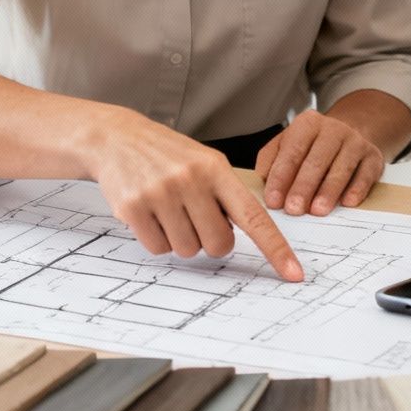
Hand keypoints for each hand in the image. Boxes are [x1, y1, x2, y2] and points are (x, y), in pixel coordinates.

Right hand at [88, 110, 304, 281]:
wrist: (116, 138)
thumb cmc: (167, 155)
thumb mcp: (204, 161)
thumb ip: (226, 194)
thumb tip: (247, 234)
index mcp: (215, 168)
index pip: (254, 216)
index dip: (276, 248)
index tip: (293, 273)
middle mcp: (190, 180)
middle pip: (218, 244)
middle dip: (210, 240)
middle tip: (195, 218)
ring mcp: (160, 194)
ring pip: (187, 250)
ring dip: (181, 239)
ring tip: (168, 210)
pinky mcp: (134, 208)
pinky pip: (158, 248)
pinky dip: (157, 239)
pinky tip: (150, 214)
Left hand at [254, 109, 385, 216]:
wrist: (351, 133)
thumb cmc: (311, 146)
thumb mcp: (287, 144)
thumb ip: (270, 161)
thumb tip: (261, 184)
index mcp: (307, 124)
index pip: (291, 152)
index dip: (281, 177)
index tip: (273, 200)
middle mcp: (333, 129)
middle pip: (316, 161)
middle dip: (303, 187)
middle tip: (294, 209)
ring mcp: (355, 142)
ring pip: (341, 168)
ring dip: (328, 191)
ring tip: (317, 211)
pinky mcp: (373, 157)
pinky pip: (365, 174)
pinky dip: (357, 189)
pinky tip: (347, 202)